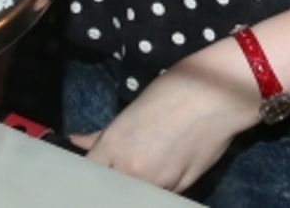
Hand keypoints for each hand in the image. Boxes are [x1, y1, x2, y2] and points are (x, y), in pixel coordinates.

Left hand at [71, 47, 260, 193]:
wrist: (214, 98)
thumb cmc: (170, 93)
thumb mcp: (131, 110)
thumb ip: (103, 134)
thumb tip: (75, 140)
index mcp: (114, 146)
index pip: (89, 172)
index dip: (88, 173)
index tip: (90, 171)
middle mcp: (132, 171)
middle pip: (110, 189)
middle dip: (110, 182)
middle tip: (115, 170)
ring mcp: (157, 184)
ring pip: (134, 194)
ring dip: (132, 186)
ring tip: (142, 164)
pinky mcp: (181, 190)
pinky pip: (159, 195)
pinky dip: (154, 187)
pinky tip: (159, 170)